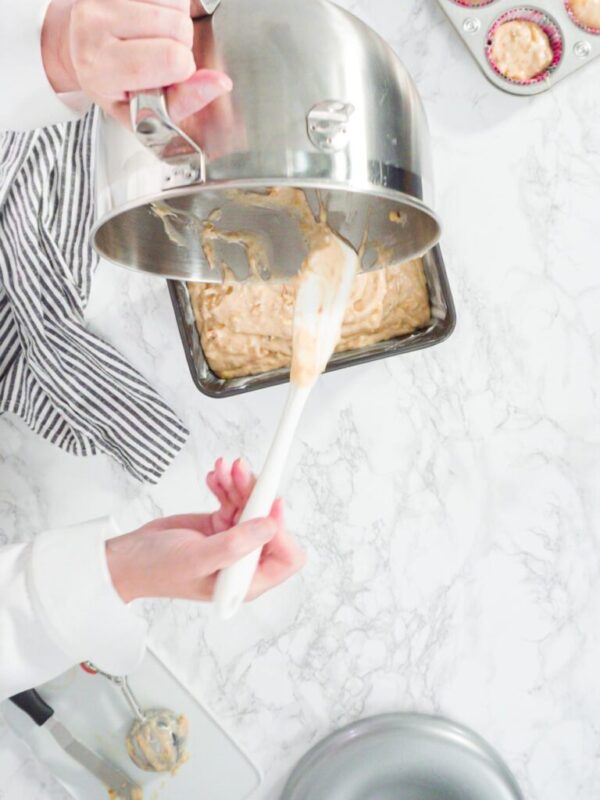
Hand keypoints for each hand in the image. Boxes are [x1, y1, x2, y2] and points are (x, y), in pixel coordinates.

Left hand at [41, 0, 231, 126]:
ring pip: (176, 3)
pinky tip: (153, 19)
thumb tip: (220, 83)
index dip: (184, 68)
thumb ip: (185, 101)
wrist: (79, 50)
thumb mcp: (146, 111)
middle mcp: (94, 24)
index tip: (169, 75)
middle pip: (178, 26)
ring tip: (155, 37)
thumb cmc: (113, 86)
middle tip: (160, 56)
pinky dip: (170, 4)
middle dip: (181, 44)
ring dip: (176, 21)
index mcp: (101, 68)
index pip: (171, 58)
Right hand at [106, 458, 305, 603]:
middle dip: (257, 495)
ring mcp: (233, 541)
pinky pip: (234, 498)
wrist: (129, 558)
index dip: (281, 528)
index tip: (268, 501)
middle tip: (240, 471)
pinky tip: (214, 477)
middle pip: (269, 523)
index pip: (285, 558)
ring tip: (225, 469)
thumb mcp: (198, 558)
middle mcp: (244, 562)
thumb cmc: (156, 570)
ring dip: (240, 484)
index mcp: (245, 582)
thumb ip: (235, 544)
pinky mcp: (221, 524)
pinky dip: (227, 485)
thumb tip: (271, 526)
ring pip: (252, 505)